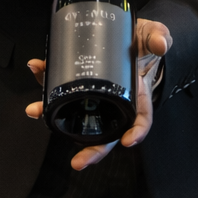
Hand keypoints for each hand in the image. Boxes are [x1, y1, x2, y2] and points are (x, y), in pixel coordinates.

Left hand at [24, 18, 173, 168]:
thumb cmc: (143, 42)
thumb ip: (159, 37)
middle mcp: (113, 100)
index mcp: (136, 94)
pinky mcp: (78, 81)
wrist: (128, 36)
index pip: (139, 119)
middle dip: (91, 149)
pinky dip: (46, 79)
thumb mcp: (154, 35)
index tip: (128, 141)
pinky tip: (37, 68)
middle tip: (78, 162)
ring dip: (53, 113)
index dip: (136, 132)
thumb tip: (161, 44)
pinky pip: (62, 85)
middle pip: (104, 132)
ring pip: (74, 112)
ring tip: (35, 110)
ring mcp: (93, 93)